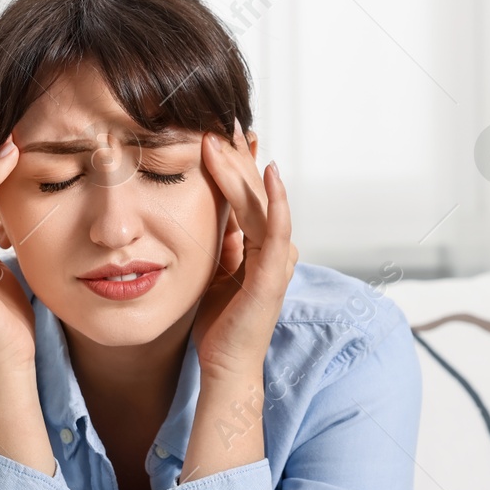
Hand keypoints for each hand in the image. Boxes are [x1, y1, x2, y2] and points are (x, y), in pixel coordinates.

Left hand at [190, 120, 297, 380]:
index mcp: (258, 248)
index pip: (247, 196)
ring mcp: (277, 261)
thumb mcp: (213, 273)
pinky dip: (274, 200)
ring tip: (229, 135)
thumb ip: (221, 244)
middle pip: (256, 192)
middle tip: (222, 119)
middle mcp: (274, 249)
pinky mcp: (273, 275)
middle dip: (239, 156)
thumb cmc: (218, 328)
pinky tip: (268, 171)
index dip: (235, 164)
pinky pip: (276, 230)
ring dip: (245, 168)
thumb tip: (218, 215)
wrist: (225, 369)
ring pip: (263, 203)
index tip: (217, 132)